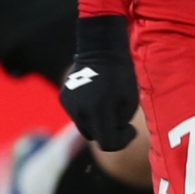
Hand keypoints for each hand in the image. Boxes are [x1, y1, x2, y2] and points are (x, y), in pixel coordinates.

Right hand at [60, 15, 138, 151]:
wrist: (101, 49)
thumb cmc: (121, 75)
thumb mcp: (130, 101)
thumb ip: (120, 123)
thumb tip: (113, 136)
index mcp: (99, 112)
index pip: (108, 144)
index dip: (122, 141)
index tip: (130, 129)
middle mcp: (80, 112)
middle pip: (96, 137)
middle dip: (109, 132)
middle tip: (120, 118)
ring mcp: (70, 106)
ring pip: (85, 127)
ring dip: (97, 123)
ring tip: (107, 106)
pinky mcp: (64, 99)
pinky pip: (77, 115)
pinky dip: (87, 112)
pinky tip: (95, 97)